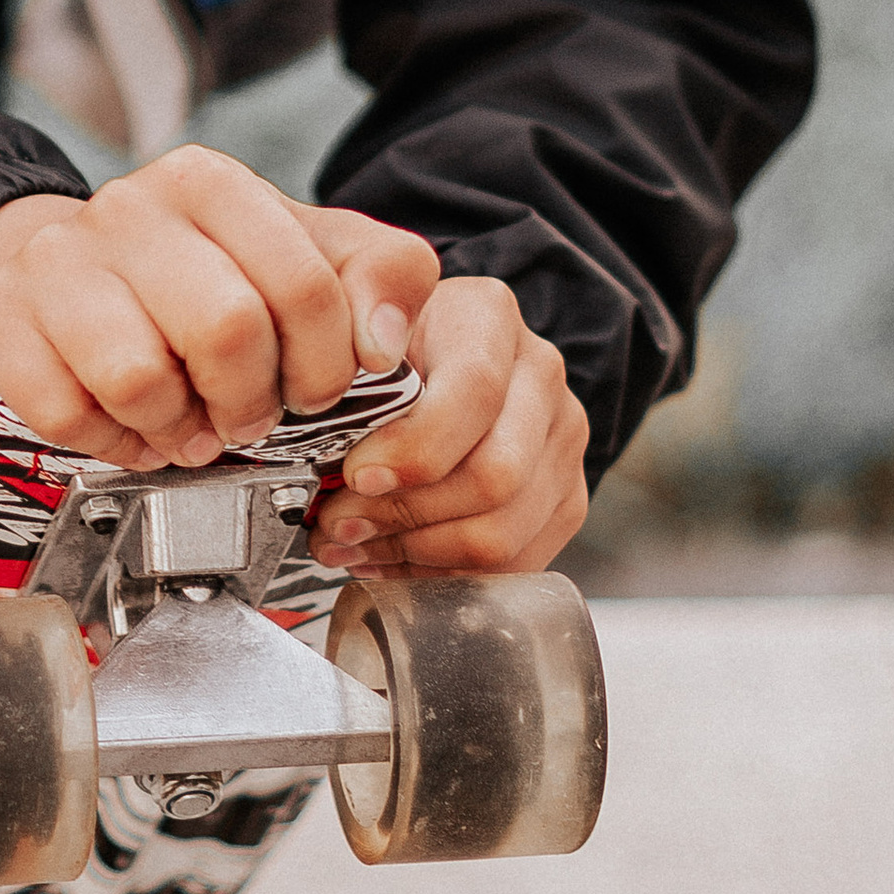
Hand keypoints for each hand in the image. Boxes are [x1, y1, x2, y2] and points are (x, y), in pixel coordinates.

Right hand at [0, 146, 439, 469]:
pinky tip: (125, 427)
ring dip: (175, 430)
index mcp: (208, 181)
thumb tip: (386, 342)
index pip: (305, 284)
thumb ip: (382, 276)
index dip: (325, 364)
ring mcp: (54, 258)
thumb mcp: (304, 257)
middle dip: (251, 401)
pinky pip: (66, 413)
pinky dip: (108, 443)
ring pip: (138, 377)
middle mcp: (127, 204)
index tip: (315, 389)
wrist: (61, 282)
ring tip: (184, 425)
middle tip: (248, 418)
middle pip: (226, 329)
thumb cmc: (201, 281)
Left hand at [307, 278, 588, 574]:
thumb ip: (347, 374)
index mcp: (488, 318)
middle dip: (405, 514)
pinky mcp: (567, 499)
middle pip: (494, 475)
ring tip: (357, 546)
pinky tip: (394, 559)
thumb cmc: (389, 345)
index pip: (473, 391)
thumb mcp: (360, 332)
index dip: (415, 448)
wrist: (436, 353)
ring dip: (417, 553)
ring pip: (504, 530)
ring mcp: (561, 440)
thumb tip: (326, 456)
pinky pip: (514, 563)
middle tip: (339, 524)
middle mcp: (539, 375)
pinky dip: (445, 575)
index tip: (357, 475)